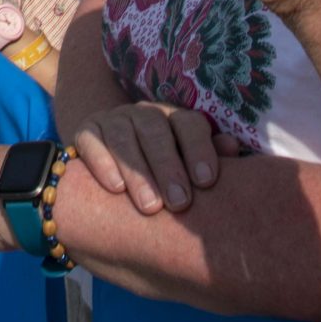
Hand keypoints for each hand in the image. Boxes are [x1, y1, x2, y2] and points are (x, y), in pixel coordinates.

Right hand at [74, 100, 240, 214]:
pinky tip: (114, 188)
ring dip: (137, 170)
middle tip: (179, 203)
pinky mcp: (87, 132)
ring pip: (123, 136)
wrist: (116, 184)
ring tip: (150, 206)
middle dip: (168, 166)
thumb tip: (233, 147)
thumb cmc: (166, 181)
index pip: (189, 124)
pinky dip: (101, 161)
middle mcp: (144, 115)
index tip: (207, 182)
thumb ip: (210, 160)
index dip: (199, 149)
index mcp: (174, 120)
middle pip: (155, 129)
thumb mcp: (189, 172)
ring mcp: (114, 120)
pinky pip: (91, 140)